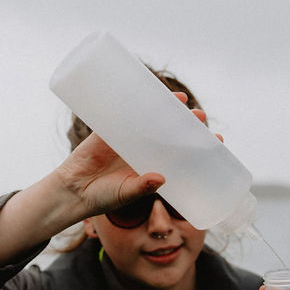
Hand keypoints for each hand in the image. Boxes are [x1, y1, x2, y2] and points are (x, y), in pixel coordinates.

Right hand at [54, 92, 206, 217]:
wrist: (72, 191)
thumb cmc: (103, 198)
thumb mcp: (126, 194)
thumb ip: (142, 188)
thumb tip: (160, 178)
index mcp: (153, 165)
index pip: (182, 153)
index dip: (199, 146)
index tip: (217, 140)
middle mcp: (144, 149)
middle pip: (170, 131)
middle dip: (187, 122)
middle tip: (201, 115)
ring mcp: (127, 138)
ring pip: (151, 118)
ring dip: (167, 107)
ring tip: (182, 99)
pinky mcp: (109, 129)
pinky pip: (124, 112)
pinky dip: (135, 101)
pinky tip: (148, 91)